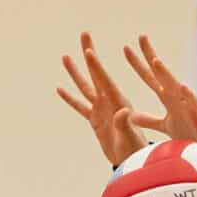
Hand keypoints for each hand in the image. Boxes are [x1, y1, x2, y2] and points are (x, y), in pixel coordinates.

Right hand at [56, 31, 145, 166]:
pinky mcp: (95, 120)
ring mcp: (101, 110)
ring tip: (65, 57)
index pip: (105, 81)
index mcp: (119, 102)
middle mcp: (109, 101)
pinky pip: (80, 107)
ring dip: (75, 73)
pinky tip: (60, 89)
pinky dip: (70, 98)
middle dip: (89, 55)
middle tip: (85, 34)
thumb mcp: (130, 138)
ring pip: (85, 87)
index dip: (96, 66)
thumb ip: (125, 123)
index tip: (89, 51)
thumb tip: (123, 112)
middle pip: (96, 74)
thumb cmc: (135, 150)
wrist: (132, 162)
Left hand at [121, 34, 196, 148]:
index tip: (126, 48)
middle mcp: (177, 96)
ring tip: (155, 61)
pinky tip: (182, 87)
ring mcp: (189, 104)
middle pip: (161, 74)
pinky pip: (194, 105)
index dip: (138, 64)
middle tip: (141, 36)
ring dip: (166, 74)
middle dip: (150, 56)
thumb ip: (149, 120)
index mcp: (168, 98)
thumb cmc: (191, 133)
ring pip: (176, 86)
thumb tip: (132, 115)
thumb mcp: (166, 126)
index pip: (150, 77)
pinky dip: (189, 96)